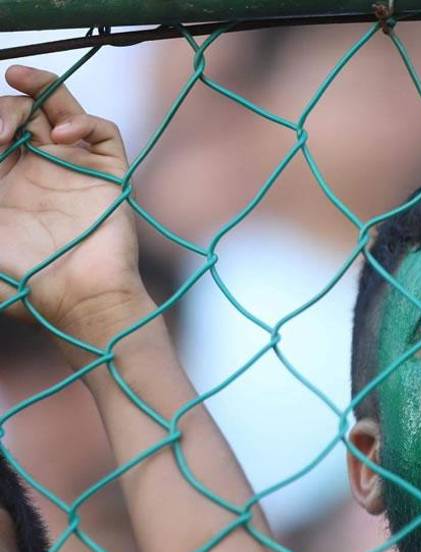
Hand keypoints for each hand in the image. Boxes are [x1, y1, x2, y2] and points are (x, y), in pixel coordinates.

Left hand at [0, 65, 141, 342]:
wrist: (78, 302)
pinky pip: (102, 132)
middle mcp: (40, 169)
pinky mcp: (108, 174)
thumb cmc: (25, 283)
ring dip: (41, 87)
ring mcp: (75, 169)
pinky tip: (59, 136)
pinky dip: (82, 121)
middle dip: (5, 107)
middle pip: (23, 112)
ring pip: (60, 109)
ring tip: (20, 77)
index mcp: (6, 181)